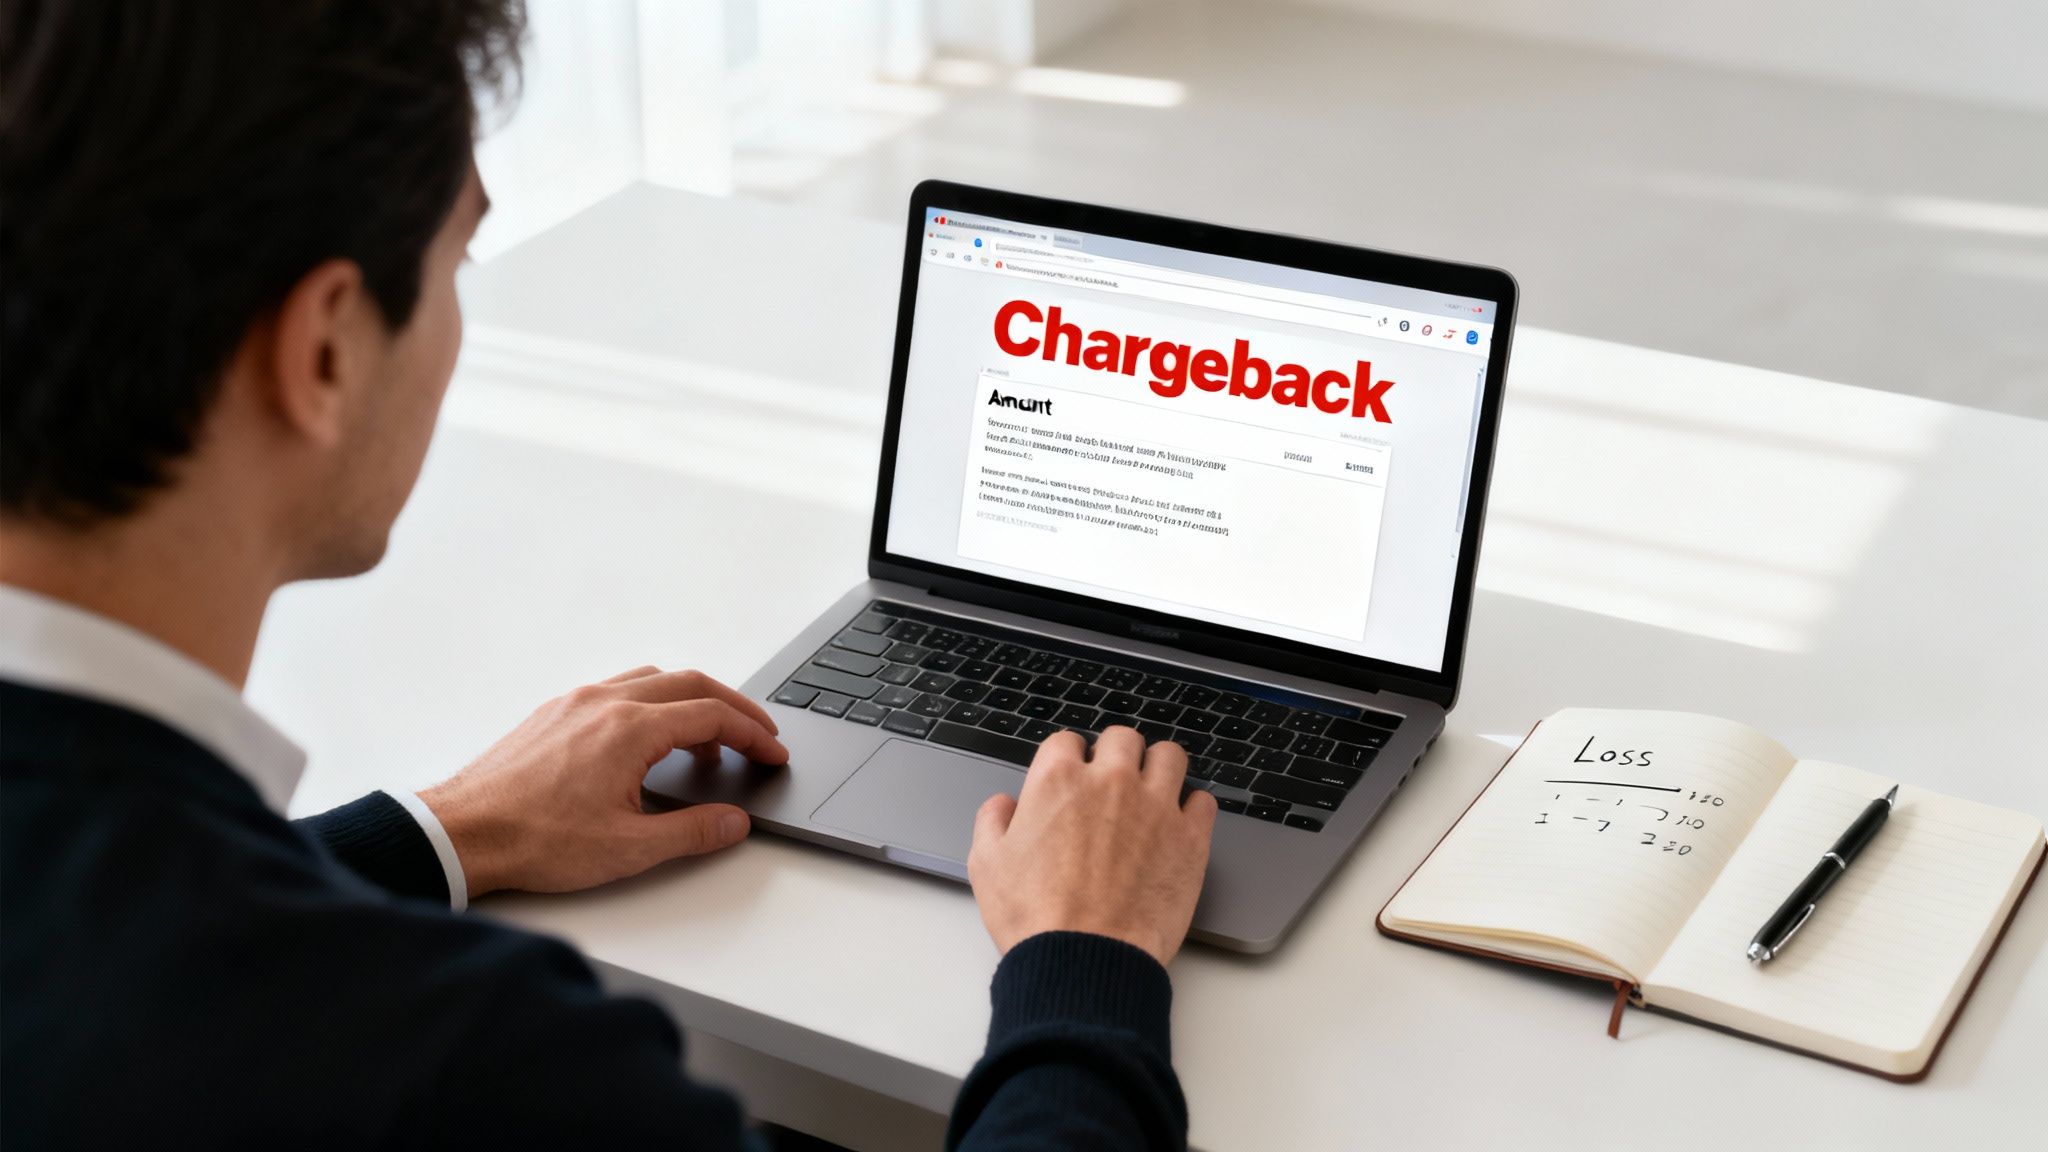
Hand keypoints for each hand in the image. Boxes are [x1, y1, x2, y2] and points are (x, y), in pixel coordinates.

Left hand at [417, 666, 788, 899]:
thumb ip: (692, 832)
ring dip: (691, 702)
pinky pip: (618, 689)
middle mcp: (605, 702)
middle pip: (690, 684)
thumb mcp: (628, 848)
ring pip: (652, 680)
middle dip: (734, 708)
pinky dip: (652, 704)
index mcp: (629, 729)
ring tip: (707, 741)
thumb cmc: (534, 839)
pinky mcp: (553, 713)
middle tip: (758, 736)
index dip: (753, 734)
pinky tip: (650, 740)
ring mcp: (575, 702)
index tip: (772, 754)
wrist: (462, 832)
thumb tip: (733, 822)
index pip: (712, 716)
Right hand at [968, 727, 1216, 965]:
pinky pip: (1203, 800)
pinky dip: (1192, 807)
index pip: (1067, 741)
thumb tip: (1003, 805)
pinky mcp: (1190, 838)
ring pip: (1170, 756)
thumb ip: (993, 820)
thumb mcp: (986, 864)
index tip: (1071, 777)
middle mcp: (1111, 782)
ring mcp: (1156, 806)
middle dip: (1114, 755)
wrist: (1086, 959)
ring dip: (1158, 767)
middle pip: (1122, 739)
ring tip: (1152, 790)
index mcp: (1059, 780)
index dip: (1067, 759)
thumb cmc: (1037, 917)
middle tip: (1112, 781)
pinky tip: (1180, 823)